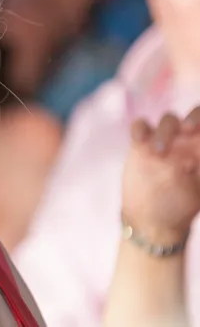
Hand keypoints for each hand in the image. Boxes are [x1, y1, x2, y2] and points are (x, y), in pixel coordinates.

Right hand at [121, 107, 199, 244]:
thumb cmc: (180, 207)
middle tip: (188, 129)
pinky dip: (140, 129)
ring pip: (168, 120)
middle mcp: (187, 142)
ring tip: (158, 152)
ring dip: (166, 130)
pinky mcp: (141, 144)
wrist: (151, 218)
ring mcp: (163, 141)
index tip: (198, 133)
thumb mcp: (197, 192)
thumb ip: (198, 171)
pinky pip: (141, 126)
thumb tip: (194, 157)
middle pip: (193, 115)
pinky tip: (140, 141)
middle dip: (194, 117)